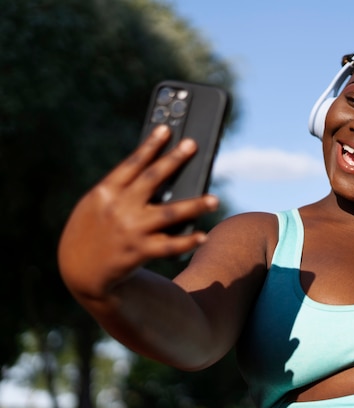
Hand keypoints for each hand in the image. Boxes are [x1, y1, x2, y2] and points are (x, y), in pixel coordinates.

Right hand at [58, 125, 218, 290]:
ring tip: (214, 200)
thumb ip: (120, 190)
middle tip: (192, 145)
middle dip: (173, 160)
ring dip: (194, 206)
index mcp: (105, 193)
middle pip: (152, 179)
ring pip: (168, 214)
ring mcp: (129, 230)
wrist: (78, 271)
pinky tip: (203, 235)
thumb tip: (157, 174)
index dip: (150, 145)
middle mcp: (118, 208)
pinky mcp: (138, 252)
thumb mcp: (96, 206)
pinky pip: (169, 246)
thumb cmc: (92, 232)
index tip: (166, 129)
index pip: (132, 164)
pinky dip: (187, 241)